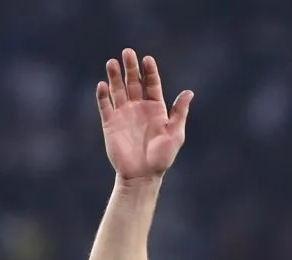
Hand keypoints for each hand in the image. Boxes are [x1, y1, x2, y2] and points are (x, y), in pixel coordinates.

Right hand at [97, 48, 193, 182]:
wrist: (142, 175)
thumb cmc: (162, 157)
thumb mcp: (175, 134)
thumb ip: (180, 113)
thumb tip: (189, 92)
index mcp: (156, 108)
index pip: (152, 84)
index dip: (149, 71)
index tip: (147, 59)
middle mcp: (139, 107)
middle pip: (133, 82)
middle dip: (130, 67)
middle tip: (128, 52)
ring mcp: (123, 114)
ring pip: (118, 90)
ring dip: (115, 77)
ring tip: (112, 62)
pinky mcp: (110, 123)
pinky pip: (105, 106)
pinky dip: (103, 96)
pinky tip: (102, 85)